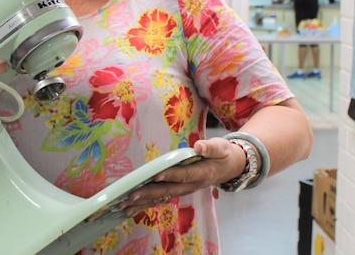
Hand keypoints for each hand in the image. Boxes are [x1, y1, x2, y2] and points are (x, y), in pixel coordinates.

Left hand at [117, 137, 246, 215]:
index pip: (184, 175)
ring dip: (143, 202)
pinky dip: (147, 203)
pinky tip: (132, 208)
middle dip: (148, 193)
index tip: (156, 176)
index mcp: (202, 173)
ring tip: (125, 206)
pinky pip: (162, 198)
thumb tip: (199, 146)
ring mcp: (184, 190)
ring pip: (162, 197)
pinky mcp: (179, 190)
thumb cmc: (223, 154)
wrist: (230, 167)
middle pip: (168, 190)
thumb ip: (210, 147)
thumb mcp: (221, 147)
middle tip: (131, 195)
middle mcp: (191, 185)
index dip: (170, 175)